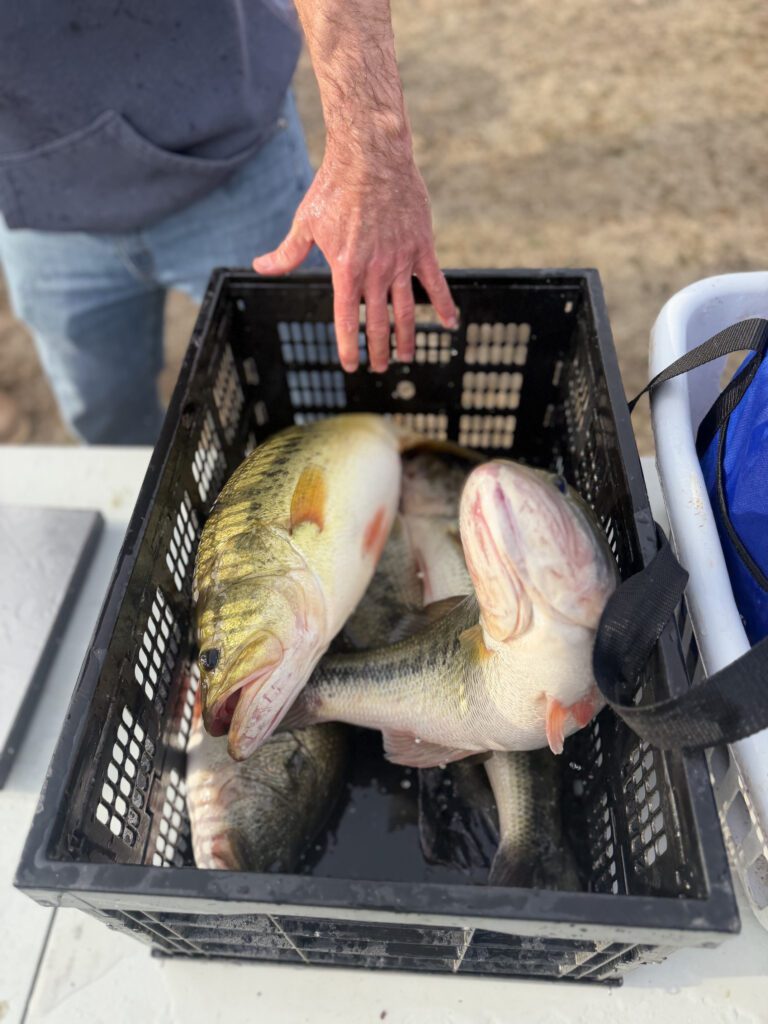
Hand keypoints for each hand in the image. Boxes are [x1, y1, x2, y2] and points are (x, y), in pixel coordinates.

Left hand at [252, 143, 457, 372]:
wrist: (371, 155)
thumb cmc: (334, 186)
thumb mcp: (306, 222)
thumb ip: (288, 253)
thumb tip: (260, 266)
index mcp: (345, 269)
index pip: (347, 320)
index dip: (348, 347)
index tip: (350, 365)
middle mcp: (375, 271)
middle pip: (379, 323)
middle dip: (379, 350)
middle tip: (381, 367)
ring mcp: (401, 260)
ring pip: (406, 310)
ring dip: (407, 337)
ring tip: (408, 356)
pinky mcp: (422, 246)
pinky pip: (436, 282)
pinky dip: (443, 305)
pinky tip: (448, 324)